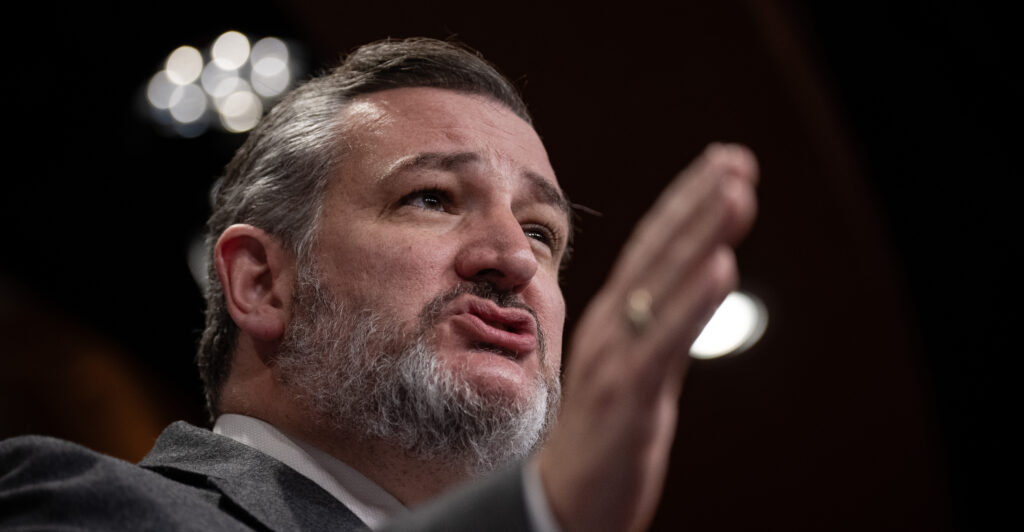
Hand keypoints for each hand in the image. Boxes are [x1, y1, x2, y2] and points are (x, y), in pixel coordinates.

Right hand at [537, 143, 758, 531]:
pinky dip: (693, 300)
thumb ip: (652, 333)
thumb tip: (680, 298)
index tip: (721, 165)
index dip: (685, 204)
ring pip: (661, 285)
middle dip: (698, 202)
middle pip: (658, 254)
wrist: (556, 505)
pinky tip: (722, 265)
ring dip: (700, 232)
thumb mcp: (627, 375)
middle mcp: (612, 329)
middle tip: (736, 158)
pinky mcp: (625, 397)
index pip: (652, 250)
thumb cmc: (596, 442)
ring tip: (737, 189)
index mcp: (614, 322)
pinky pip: (662, 342)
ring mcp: (616, 360)